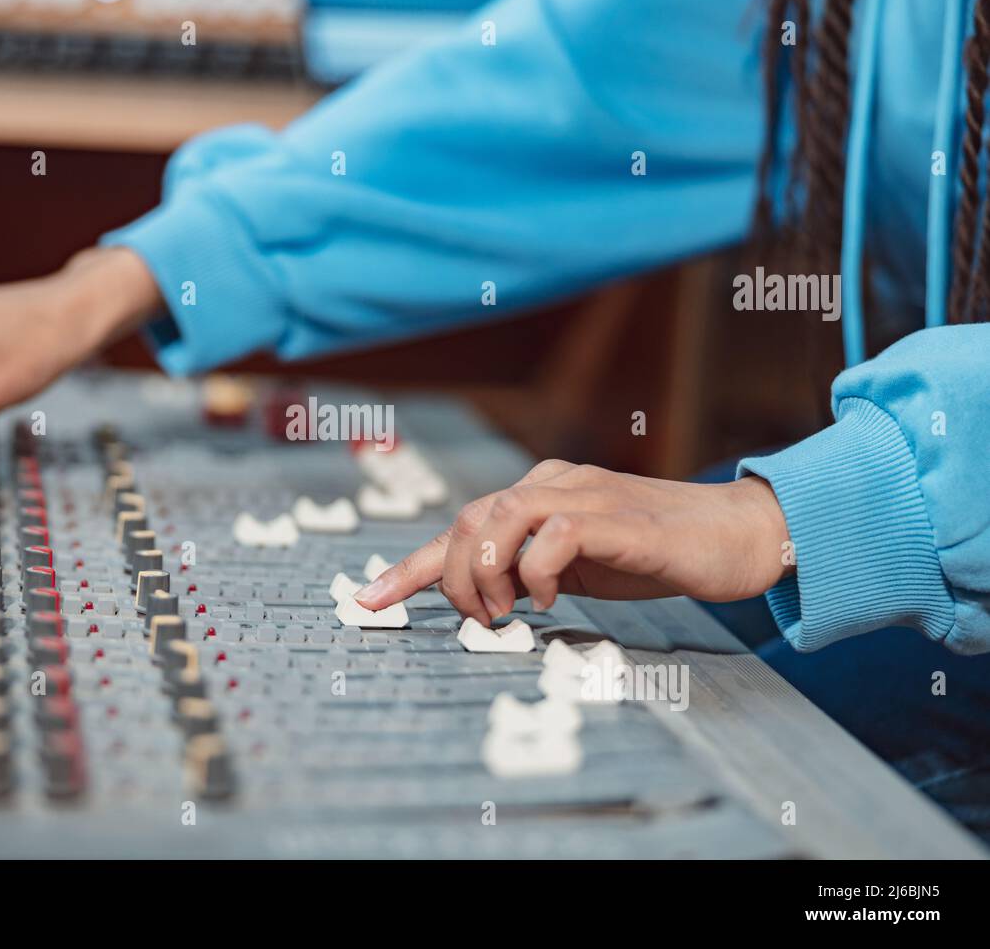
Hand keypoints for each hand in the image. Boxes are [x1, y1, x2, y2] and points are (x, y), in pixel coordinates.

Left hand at [355, 459, 792, 623]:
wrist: (734, 536)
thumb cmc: (653, 552)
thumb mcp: (574, 567)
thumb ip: (526, 573)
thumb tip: (478, 602)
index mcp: (538, 495)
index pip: (460, 526)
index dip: (411, 566)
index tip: (369, 601)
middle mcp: (554, 485)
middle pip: (469, 518)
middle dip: (455, 577)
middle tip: (479, 619)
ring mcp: (586, 496)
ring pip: (501, 516)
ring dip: (488, 571)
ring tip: (505, 610)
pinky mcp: (620, 517)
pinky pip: (556, 532)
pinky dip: (539, 569)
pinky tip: (554, 597)